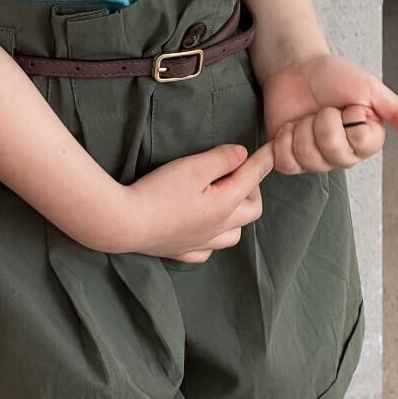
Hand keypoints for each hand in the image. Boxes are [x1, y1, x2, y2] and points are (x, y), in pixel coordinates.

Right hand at [115, 141, 274, 263]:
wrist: (124, 224)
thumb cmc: (157, 193)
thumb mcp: (192, 167)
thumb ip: (221, 159)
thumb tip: (242, 155)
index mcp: (225, 204)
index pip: (253, 177)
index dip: (264, 160)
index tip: (273, 147)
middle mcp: (217, 227)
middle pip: (252, 210)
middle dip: (253, 188)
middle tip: (240, 171)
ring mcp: (199, 242)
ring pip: (233, 235)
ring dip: (236, 216)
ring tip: (224, 201)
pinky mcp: (179, 250)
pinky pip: (206, 251)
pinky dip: (212, 239)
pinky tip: (203, 230)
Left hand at [262, 53, 397, 173]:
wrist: (296, 70)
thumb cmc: (333, 77)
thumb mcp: (370, 88)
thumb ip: (396, 111)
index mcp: (366, 139)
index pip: (361, 142)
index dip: (350, 119)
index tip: (347, 106)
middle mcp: (342, 154)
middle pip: (332, 151)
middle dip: (323, 121)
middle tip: (323, 109)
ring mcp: (315, 159)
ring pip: (307, 158)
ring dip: (302, 129)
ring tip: (306, 117)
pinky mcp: (289, 159)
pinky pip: (285, 164)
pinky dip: (283, 142)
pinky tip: (289, 128)